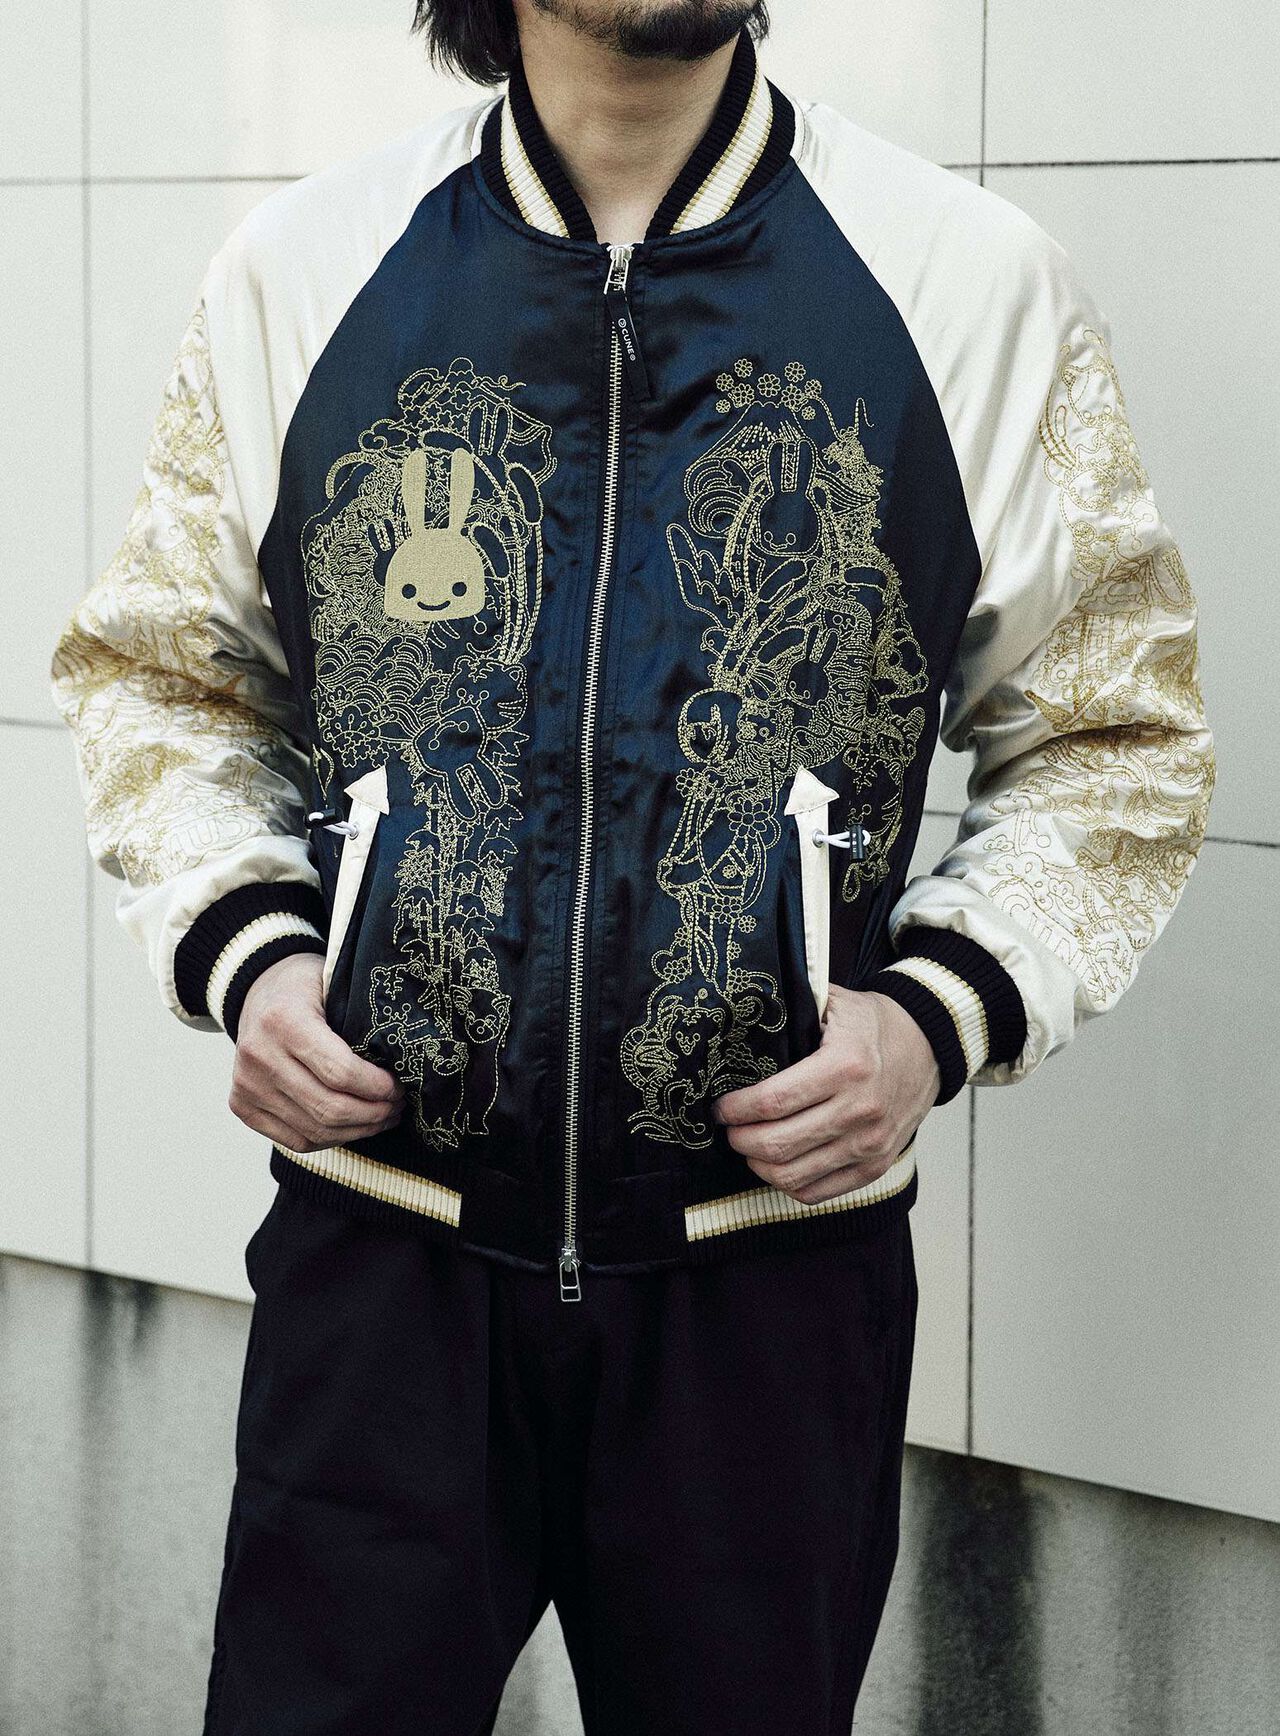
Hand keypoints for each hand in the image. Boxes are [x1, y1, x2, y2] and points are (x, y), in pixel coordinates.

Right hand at [230, 952, 404, 1152]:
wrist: (257, 991)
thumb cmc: (307, 988)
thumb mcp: (334, 985)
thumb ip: (358, 1024)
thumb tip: (404, 1066)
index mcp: (283, 1020)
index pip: (341, 1072)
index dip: (378, 1087)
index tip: (400, 1086)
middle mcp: (258, 1056)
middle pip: (328, 1108)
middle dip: (373, 1114)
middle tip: (397, 1106)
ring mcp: (246, 1085)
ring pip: (314, 1131)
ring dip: (357, 1131)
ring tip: (382, 1118)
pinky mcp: (242, 1107)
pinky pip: (296, 1141)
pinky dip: (331, 1139)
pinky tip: (352, 1127)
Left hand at [711, 982, 940, 1204]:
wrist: (931, 1046)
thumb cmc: (874, 1024)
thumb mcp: (835, 1002)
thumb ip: (792, 1007)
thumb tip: (739, 1014)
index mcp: (846, 1066)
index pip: (772, 1101)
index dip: (735, 1109)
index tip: (721, 1107)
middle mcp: (860, 1110)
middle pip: (777, 1144)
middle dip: (739, 1140)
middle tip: (729, 1128)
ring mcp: (870, 1144)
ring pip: (792, 1176)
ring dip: (758, 1165)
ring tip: (748, 1146)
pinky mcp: (876, 1166)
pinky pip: (818, 1192)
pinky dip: (788, 1183)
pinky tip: (777, 1163)